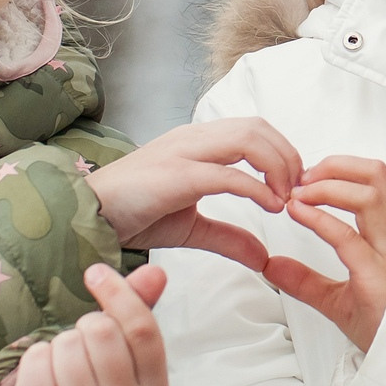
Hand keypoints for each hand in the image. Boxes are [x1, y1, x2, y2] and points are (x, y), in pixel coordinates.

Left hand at [0, 263, 170, 385]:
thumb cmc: (96, 373)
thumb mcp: (123, 345)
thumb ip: (139, 305)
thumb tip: (156, 271)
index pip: (143, 329)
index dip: (119, 293)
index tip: (95, 272)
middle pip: (102, 331)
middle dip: (86, 325)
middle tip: (84, 345)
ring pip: (68, 343)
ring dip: (60, 343)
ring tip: (64, 365)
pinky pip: (37, 358)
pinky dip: (36, 357)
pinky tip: (44, 377)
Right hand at [86, 117, 301, 271]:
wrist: (86, 217)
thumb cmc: (133, 215)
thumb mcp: (190, 228)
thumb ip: (228, 237)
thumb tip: (263, 257)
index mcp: (198, 143)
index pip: (254, 129)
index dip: (284, 152)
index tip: (296, 187)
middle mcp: (193, 139)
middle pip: (258, 128)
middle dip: (289, 156)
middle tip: (299, 192)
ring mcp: (183, 152)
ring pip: (248, 139)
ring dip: (278, 166)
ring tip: (286, 198)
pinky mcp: (175, 175)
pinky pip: (227, 173)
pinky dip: (257, 188)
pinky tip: (271, 206)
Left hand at [262, 157, 385, 351]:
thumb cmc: (384, 328)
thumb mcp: (338, 300)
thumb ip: (305, 280)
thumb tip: (271, 265)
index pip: (374, 181)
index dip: (339, 169)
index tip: (305, 178)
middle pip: (376, 176)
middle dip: (335, 166)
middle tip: (300, 178)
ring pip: (369, 194)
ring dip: (328, 185)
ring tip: (298, 193)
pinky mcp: (377, 277)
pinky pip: (349, 238)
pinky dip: (319, 219)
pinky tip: (298, 214)